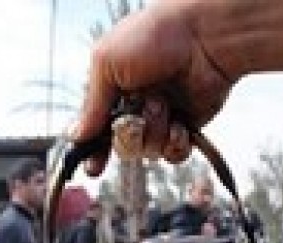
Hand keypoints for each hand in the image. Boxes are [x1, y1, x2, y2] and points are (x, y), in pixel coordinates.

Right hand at [75, 0, 233, 173]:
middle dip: (128, 135)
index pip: (96, 129)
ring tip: (163, 104)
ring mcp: (161, 118)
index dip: (93, 149)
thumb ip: (91, 105)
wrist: (206, 36)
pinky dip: (176, 143)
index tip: (93, 166)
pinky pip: (173, 153)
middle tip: (135, 118)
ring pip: (147, 151)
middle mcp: (135, 107)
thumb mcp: (107, 63)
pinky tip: (180, 124)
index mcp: (113, 91)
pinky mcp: (187, 126)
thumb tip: (76, 135)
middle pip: (121, 145)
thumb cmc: (156, 36)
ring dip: (154, 131)